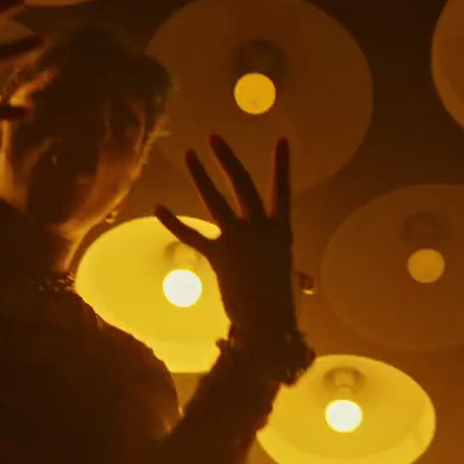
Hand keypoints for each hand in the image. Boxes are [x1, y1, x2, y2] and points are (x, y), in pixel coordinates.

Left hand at [155, 136, 298, 337]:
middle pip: (242, 184)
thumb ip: (295, 276)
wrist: (266, 324)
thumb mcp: (291, 283)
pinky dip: (173, 222)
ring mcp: (238, 239)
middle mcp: (260, 228)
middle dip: (227, 159)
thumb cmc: (283, 307)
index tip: (281, 141)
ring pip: (215, 201)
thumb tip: (305, 285)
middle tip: (213, 138)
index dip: (282, 166)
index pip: (283, 191)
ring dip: (200, 176)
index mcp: (282, 231)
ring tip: (189, 156)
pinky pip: (192, 235)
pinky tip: (158, 207)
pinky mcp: (218, 255)